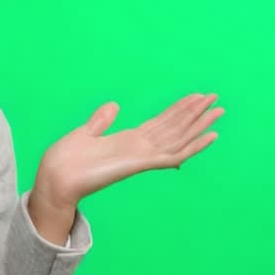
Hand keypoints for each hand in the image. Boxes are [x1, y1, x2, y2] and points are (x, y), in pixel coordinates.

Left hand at [34, 93, 223, 209]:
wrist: (55, 178)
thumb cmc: (66, 161)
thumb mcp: (86, 133)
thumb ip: (101, 121)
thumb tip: (114, 106)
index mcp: (128, 141)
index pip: (161, 123)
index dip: (179, 109)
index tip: (196, 96)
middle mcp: (140, 148)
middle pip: (175, 128)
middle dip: (195, 113)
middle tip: (216, 98)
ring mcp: (142, 157)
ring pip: (179, 138)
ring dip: (199, 124)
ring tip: (219, 110)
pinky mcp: (141, 163)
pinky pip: (173, 154)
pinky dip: (193, 146)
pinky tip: (210, 135)